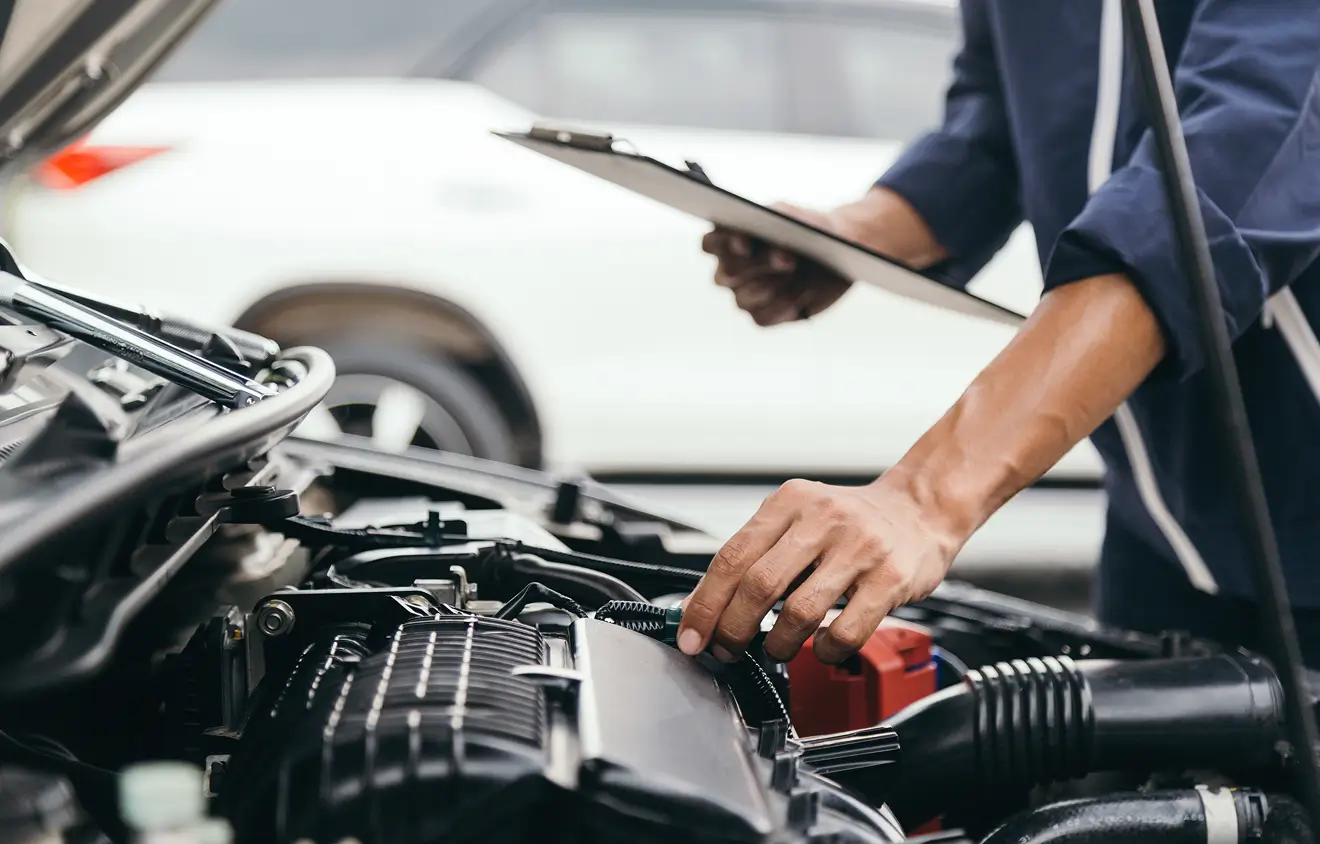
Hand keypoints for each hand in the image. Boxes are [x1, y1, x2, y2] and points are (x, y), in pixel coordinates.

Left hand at [676, 474, 965, 664]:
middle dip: (732, 628)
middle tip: (726, 650)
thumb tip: (702, 605)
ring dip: (778, 644)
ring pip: (799, 612)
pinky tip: (822, 648)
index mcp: (789, 503)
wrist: (920, 509)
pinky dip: (825, 651)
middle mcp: (822, 519)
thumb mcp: (798, 519)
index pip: (732, 556)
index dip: (705, 603)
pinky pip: (845, 630)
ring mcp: (859, 548)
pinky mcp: (890, 578)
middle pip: (758, 584)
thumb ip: (755, 555)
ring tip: (776, 650)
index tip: (691, 635)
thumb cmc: (851, 522)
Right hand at [701, 202, 852, 326]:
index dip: (721, 244)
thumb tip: (773, 225)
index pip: (710, 243)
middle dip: (755, 267)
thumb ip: (783, 215)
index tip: (745, 244)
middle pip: (726, 275)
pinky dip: (784, 305)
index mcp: (731, 238)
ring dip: (772, 286)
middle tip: (787, 258)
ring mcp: (745, 294)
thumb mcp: (801, 216)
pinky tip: (803, 294)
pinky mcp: (763, 314)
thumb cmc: (812, 228)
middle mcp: (732, 269)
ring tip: (797, 274)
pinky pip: (762, 317)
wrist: (840, 252)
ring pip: (742, 299)